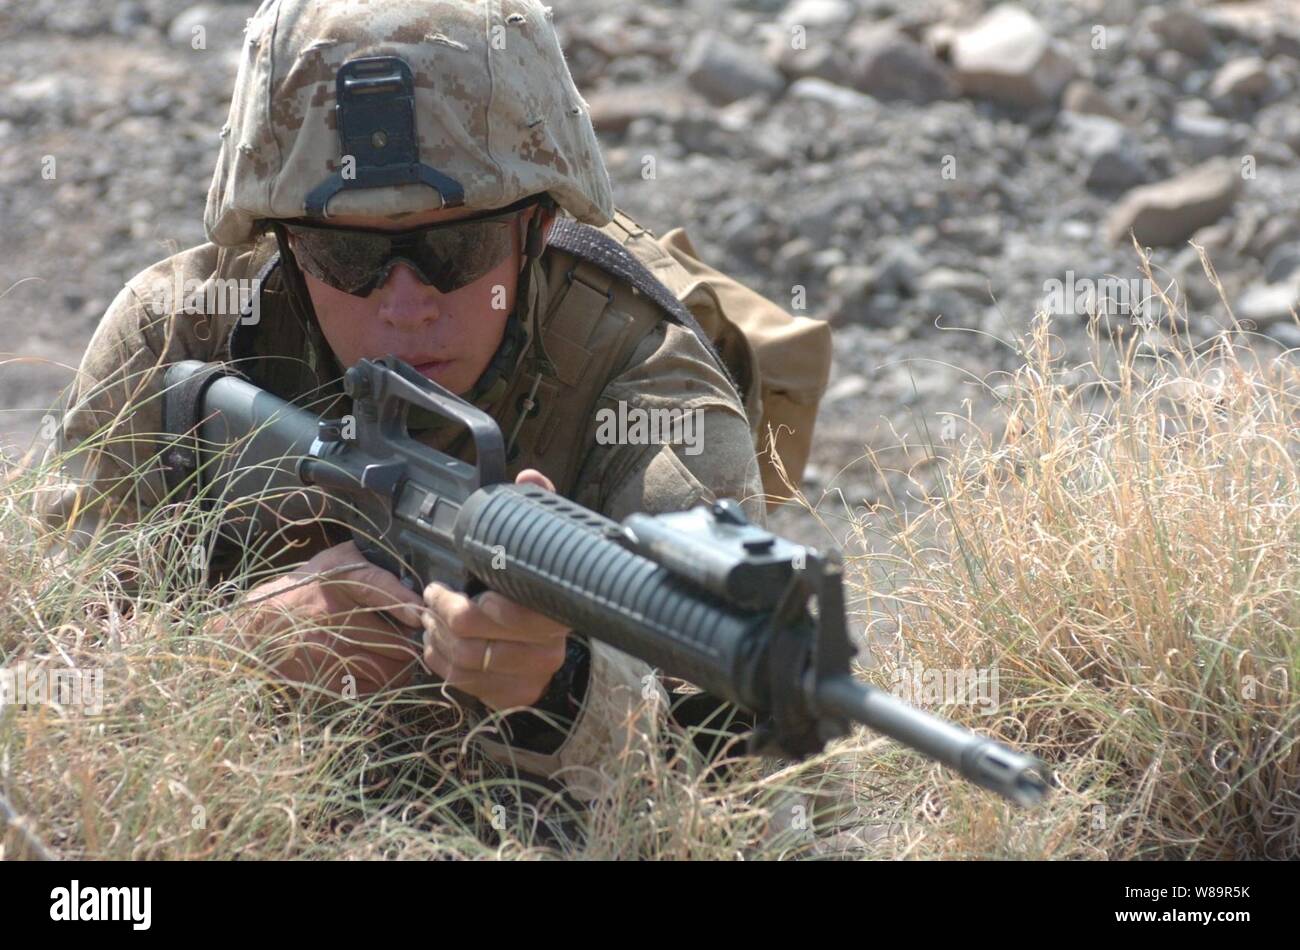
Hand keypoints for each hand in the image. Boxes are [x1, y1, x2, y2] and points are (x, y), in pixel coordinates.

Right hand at [222, 539, 423, 696]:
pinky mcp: (325, 682)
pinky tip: (378, 668)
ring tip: (397, 654)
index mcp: (335, 582)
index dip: (403, 602)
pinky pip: (373, 689)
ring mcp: (328, 655)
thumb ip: (370, 561)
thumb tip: (412, 570)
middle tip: (411, 638)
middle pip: (396, 642)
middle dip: (411, 642)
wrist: (252, 633)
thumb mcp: (332, 562)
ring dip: (401, 665)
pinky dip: (384, 682)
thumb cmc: (302, 592)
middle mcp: (330, 619)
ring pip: (389, 670)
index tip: (420, 613)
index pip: (376, 588)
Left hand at [421, 469, 571, 710]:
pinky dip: (443, 665)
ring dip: (436, 642)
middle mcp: (548, 647)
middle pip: (470, 641)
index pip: (495, 613)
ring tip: (431, 623)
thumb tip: (528, 477)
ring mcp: (532, 676)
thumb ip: (532, 511)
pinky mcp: (516, 696)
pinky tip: (441, 646)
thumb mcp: (536, 548)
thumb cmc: (537, 588)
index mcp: (553, 609)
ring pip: (462, 664)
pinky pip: (465, 685)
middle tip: (430, 602)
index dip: (454, 602)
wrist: (559, 639)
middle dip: (439, 619)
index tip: (440, 587)